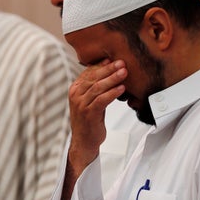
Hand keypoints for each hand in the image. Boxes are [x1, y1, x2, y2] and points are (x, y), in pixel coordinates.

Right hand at [67, 60, 126, 175]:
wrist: (84, 141)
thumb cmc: (90, 120)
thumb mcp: (91, 100)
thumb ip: (96, 87)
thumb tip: (110, 70)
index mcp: (75, 89)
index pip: (88, 72)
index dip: (102, 65)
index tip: (114, 59)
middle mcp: (75, 95)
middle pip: (93, 78)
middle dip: (109, 69)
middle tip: (122, 63)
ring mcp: (81, 105)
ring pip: (98, 87)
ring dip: (112, 79)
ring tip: (124, 73)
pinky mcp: (88, 114)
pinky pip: (101, 100)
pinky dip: (112, 93)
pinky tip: (121, 89)